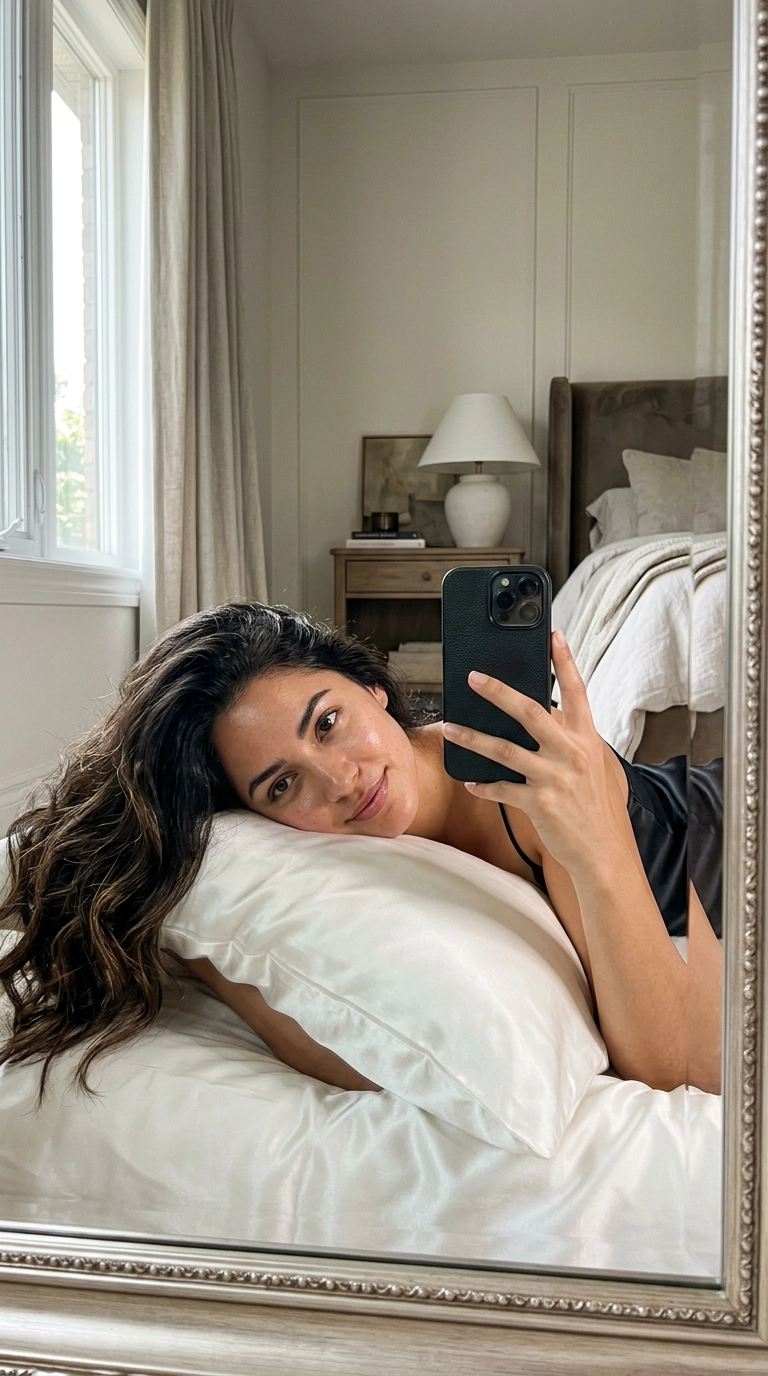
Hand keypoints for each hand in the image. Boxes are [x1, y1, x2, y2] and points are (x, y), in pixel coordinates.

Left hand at [441, 630, 621, 877]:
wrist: (604, 853)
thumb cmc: (597, 809)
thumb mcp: (595, 768)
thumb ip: (573, 742)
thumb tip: (548, 719)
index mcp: (587, 740)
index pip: (578, 692)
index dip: (566, 663)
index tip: (554, 638)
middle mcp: (571, 754)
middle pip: (530, 712)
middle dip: (499, 692)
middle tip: (474, 678)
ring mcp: (554, 778)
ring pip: (504, 750)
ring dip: (473, 738)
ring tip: (451, 729)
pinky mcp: (539, 803)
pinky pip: (501, 789)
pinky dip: (483, 785)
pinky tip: (470, 781)